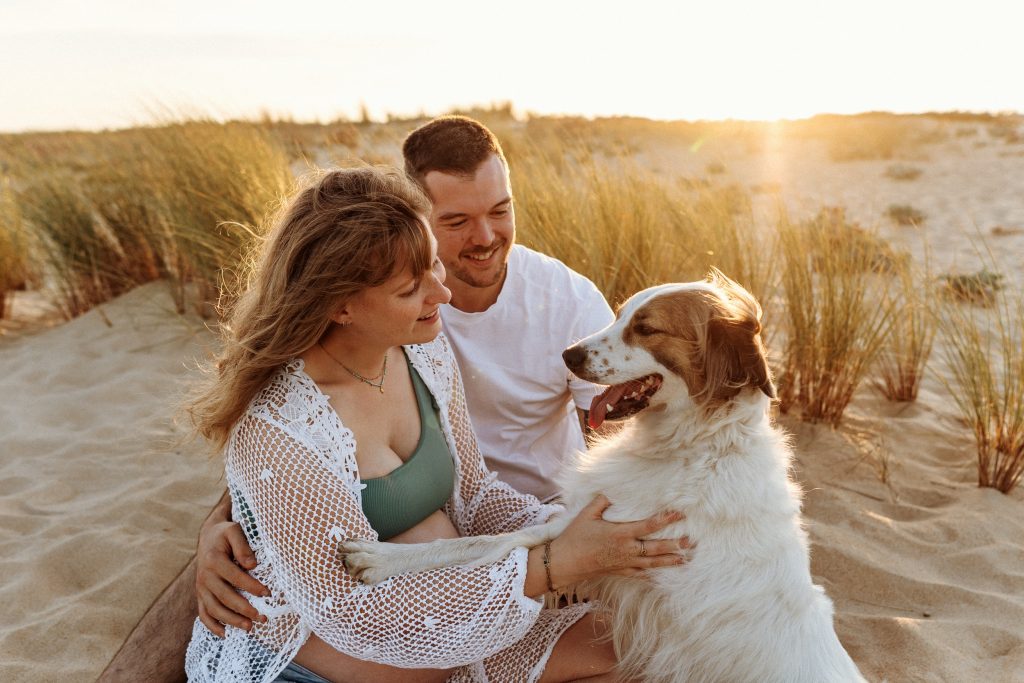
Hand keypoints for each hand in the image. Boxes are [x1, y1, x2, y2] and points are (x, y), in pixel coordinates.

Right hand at [196, 513, 268, 635]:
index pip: (235, 577)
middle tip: (262, 618)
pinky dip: (212, 626)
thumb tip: (252, 565)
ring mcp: (201, 587)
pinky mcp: (200, 594)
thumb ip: (243, 546)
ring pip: (213, 609)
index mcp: (214, 560)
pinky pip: (203, 613)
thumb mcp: (234, 531)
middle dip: (244, 610)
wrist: (208, 536)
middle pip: (224, 597)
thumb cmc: (225, 533)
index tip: (268, 593)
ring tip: (249, 628)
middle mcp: (204, 576)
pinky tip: (226, 634)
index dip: (252, 587)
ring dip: (231, 621)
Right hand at [549, 495, 690, 586]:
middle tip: (690, 542)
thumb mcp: (586, 514)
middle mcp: (626, 550)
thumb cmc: (575, 537)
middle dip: (674, 545)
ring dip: (669, 561)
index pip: (648, 526)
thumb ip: (601, 502)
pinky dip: (651, 575)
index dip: (665, 519)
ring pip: (652, 563)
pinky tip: (660, 576)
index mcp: (620, 533)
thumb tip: (611, 493)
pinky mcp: (619, 572)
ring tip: (684, 560)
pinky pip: (639, 574)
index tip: (679, 514)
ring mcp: (624, 563)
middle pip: (655, 548)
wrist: (565, 563)